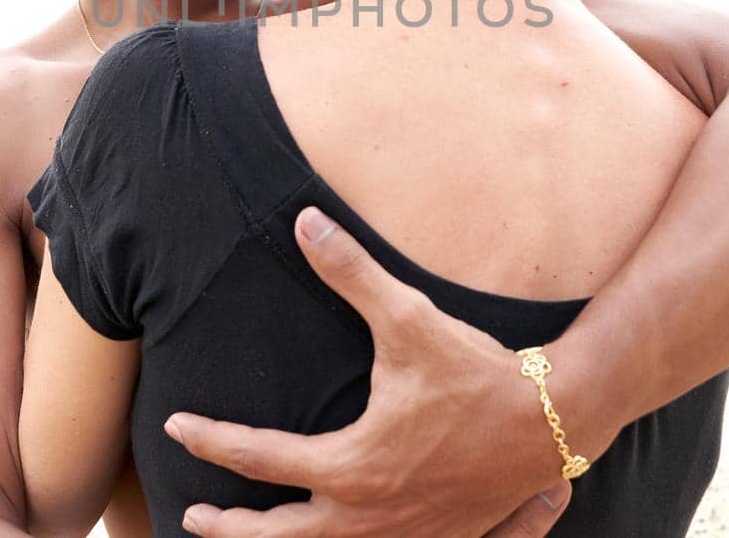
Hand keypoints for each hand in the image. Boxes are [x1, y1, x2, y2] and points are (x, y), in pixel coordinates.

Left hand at [163, 206, 575, 536]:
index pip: (257, 458)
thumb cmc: (476, 371)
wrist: (552, 423)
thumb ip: (351, 272)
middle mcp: (367, 516)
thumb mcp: (408, 318)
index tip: (176, 425)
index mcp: (350, 467)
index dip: (210, 440)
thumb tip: (307, 222)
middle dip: (229, 529)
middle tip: (194, 515)